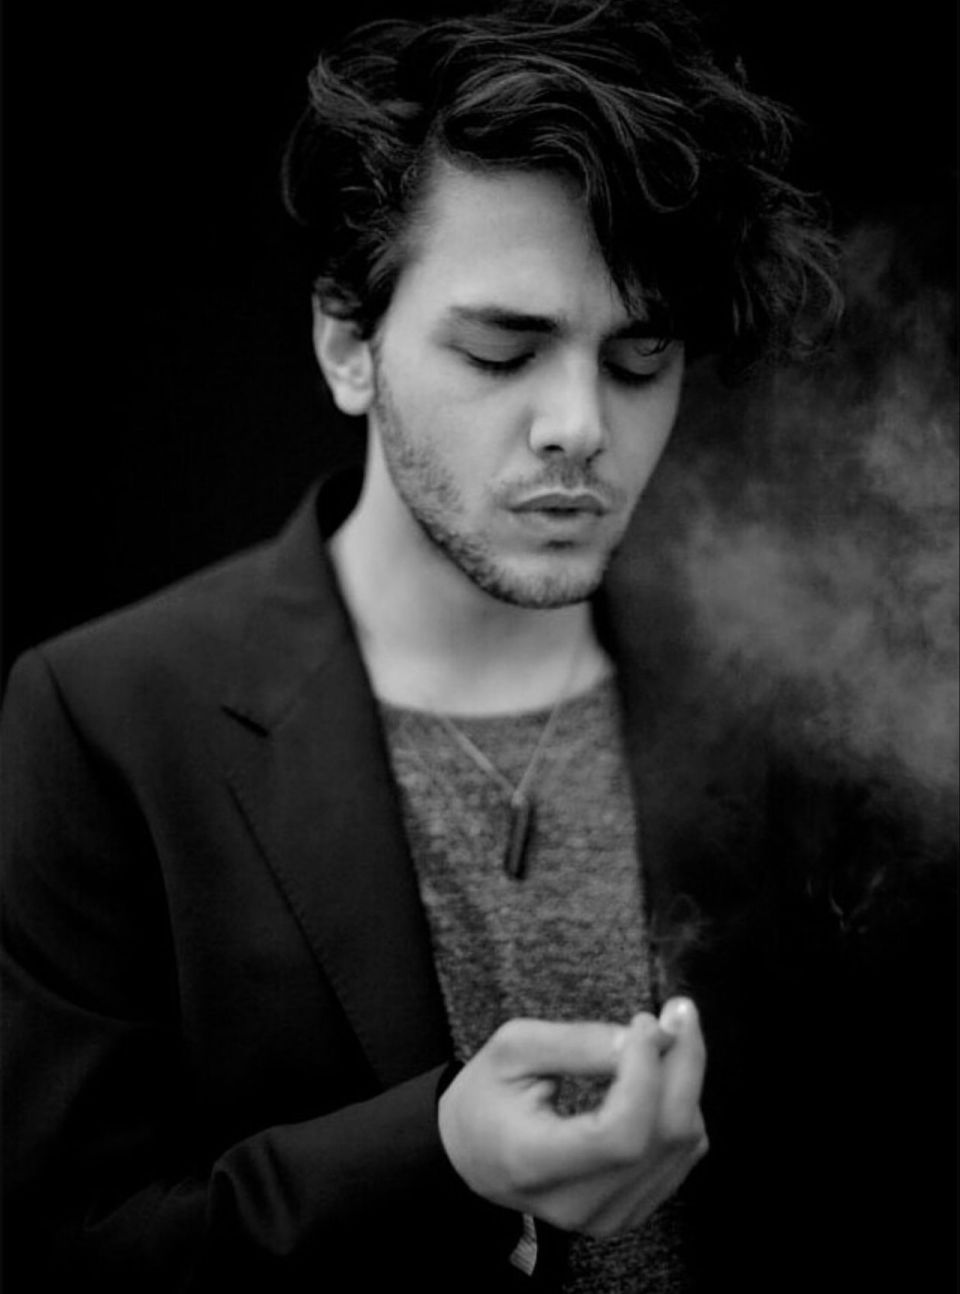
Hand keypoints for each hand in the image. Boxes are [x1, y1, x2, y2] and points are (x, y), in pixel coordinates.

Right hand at [437, 998, 707, 1237]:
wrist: (473, 1153)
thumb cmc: (487, 1095)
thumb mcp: (513, 1049)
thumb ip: (579, 1042)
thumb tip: (648, 1037)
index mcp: (534, 1163)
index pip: (618, 1134)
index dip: (644, 1074)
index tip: (644, 1022)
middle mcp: (576, 1204)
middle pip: (662, 1137)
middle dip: (682, 1064)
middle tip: (677, 1012)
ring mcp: (607, 1216)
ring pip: (682, 1144)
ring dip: (685, 1079)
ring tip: (664, 1035)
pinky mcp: (630, 1211)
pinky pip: (683, 1155)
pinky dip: (682, 1105)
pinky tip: (659, 1074)